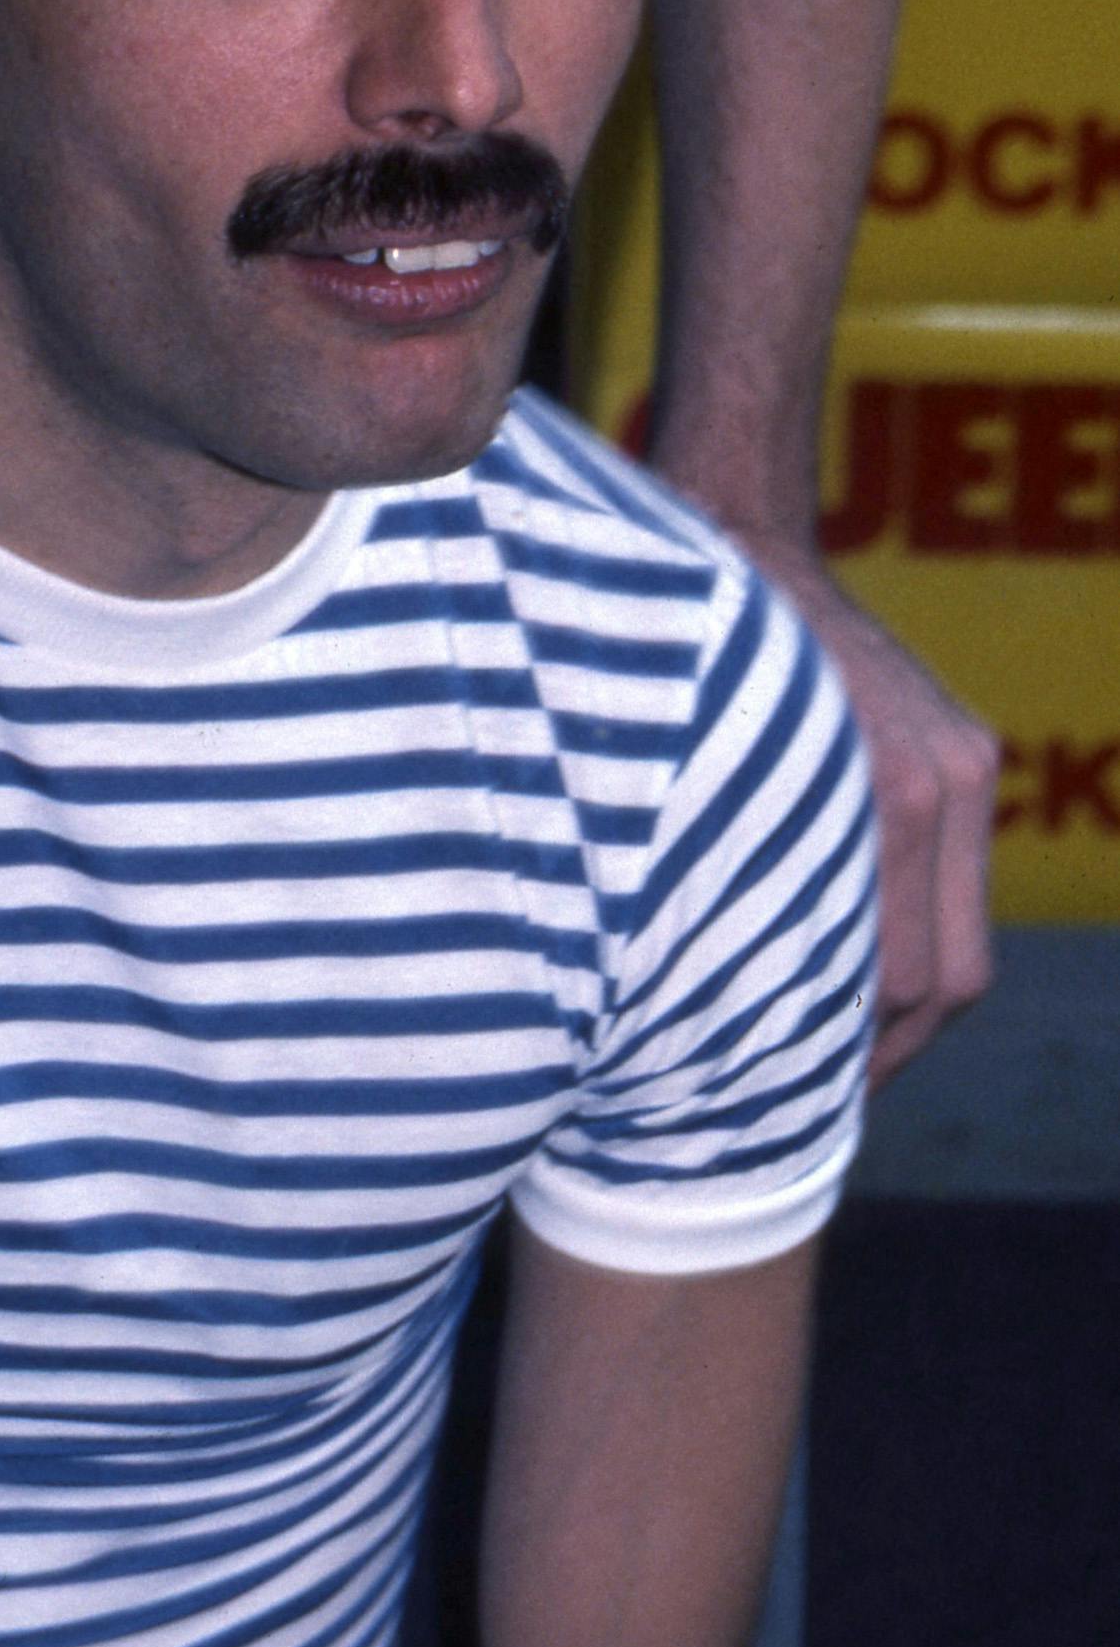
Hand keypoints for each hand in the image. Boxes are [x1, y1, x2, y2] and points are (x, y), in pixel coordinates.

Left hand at [738, 536, 998, 1083]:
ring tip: (822, 1051)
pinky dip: (907, 935)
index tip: (784, 1103)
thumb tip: (715, 1020)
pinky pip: (952, 880)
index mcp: (881, 801)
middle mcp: (940, 785)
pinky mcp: (967, 750)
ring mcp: (964, 764)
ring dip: (902, 1006)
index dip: (848, 1060)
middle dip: (883, 1052)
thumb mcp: (689, 800)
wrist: (734, 543)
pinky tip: (845, 966)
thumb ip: (729, 895)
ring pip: (961, 942)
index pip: (899, 985)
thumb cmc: (679, 678)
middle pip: (946, 981)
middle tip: (804, 1101)